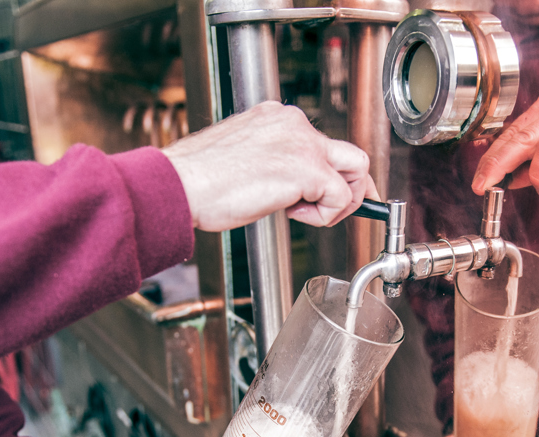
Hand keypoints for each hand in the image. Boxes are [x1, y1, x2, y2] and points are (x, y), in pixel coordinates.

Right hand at [162, 101, 377, 230]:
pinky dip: (325, 216)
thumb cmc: (201, 181)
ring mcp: (303, 143)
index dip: (329, 176)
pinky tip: (294, 215)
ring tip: (308, 214)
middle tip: (335, 210)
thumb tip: (295, 187)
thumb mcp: (245, 160)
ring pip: (357, 170)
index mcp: (277, 118)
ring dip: (342, 201)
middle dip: (352, 188)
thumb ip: (275, 164)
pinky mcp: (307, 168)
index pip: (323, 143)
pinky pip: (341, 198)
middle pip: (351, 153)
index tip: (322, 197)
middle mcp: (294, 123)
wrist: (181, 185)